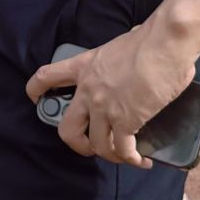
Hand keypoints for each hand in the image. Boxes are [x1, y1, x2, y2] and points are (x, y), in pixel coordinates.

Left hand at [24, 23, 197, 169]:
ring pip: (96, 145)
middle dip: (77, 143)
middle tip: (91, 145)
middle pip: (67, 128)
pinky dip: (132, 159)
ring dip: (110, 154)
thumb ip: (115, 59)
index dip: (36, 89)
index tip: (34, 98)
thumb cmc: (149, 39)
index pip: (47, 77)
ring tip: (124, 155)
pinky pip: (122, 150)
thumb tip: (128, 61)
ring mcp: (105, 107)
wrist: (165, 44)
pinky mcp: (126, 121)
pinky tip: (141, 160)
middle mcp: (89, 90)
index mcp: (84, 66)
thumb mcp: (119, 46)